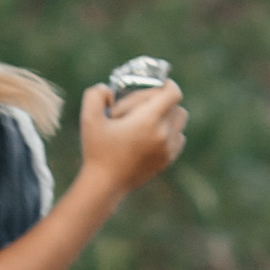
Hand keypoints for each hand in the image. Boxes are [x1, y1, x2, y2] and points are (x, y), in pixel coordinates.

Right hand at [79, 75, 185, 195]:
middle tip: (139, 107)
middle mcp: (164, 133)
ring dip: (167, 115)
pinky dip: (169, 131)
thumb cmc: (97, 150)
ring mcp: (168, 148)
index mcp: (148, 120)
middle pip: (176, 105)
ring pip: (180, 121)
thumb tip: (109, 90)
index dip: (166, 84)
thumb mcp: (89, 118)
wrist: (105, 184)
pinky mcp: (167, 160)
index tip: (154, 85)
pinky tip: (150, 135)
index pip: (173, 93)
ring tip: (146, 120)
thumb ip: (96, 94)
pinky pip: (179, 137)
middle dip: (161, 100)